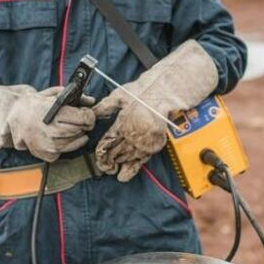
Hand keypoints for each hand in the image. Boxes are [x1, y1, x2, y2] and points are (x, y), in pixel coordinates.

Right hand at [6, 87, 95, 161]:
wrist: (13, 117)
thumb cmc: (33, 105)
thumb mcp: (53, 95)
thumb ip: (74, 97)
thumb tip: (91, 101)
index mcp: (55, 114)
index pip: (85, 117)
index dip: (88, 115)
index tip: (86, 113)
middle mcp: (52, 131)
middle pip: (81, 129)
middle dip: (82, 124)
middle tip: (76, 120)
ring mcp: (49, 145)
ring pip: (75, 142)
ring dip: (75, 135)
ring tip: (65, 128)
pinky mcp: (47, 155)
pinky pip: (65, 151)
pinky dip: (65, 145)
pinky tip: (57, 137)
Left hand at [92, 40, 218, 181]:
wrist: (172, 89)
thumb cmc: (147, 88)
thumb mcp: (121, 94)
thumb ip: (105, 106)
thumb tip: (92, 113)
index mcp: (123, 120)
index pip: (108, 141)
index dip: (102, 152)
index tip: (99, 159)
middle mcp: (133, 132)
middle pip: (118, 152)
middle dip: (110, 162)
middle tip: (105, 169)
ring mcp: (146, 138)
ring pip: (131, 157)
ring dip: (123, 166)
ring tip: (117, 175)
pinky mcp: (157, 141)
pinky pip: (144, 157)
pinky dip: (137, 165)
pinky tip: (130, 171)